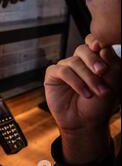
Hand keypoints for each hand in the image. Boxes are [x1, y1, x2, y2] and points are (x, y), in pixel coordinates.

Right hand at [44, 34, 119, 163]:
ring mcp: (65, 67)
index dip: (97, 42)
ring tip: (95, 92)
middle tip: (102, 72)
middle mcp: (79, 62)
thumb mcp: (112, 83)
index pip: (94, 42)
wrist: (85, 123)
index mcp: (94, 60)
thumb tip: (102, 46)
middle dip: (93, 60)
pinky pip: (62, 71)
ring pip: (74, 62)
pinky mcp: (53, 75)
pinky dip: (75, 82)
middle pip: (83, 49)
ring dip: (87, 77)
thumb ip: (110, 63)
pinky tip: (84, 93)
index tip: (103, 50)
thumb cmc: (99, 104)